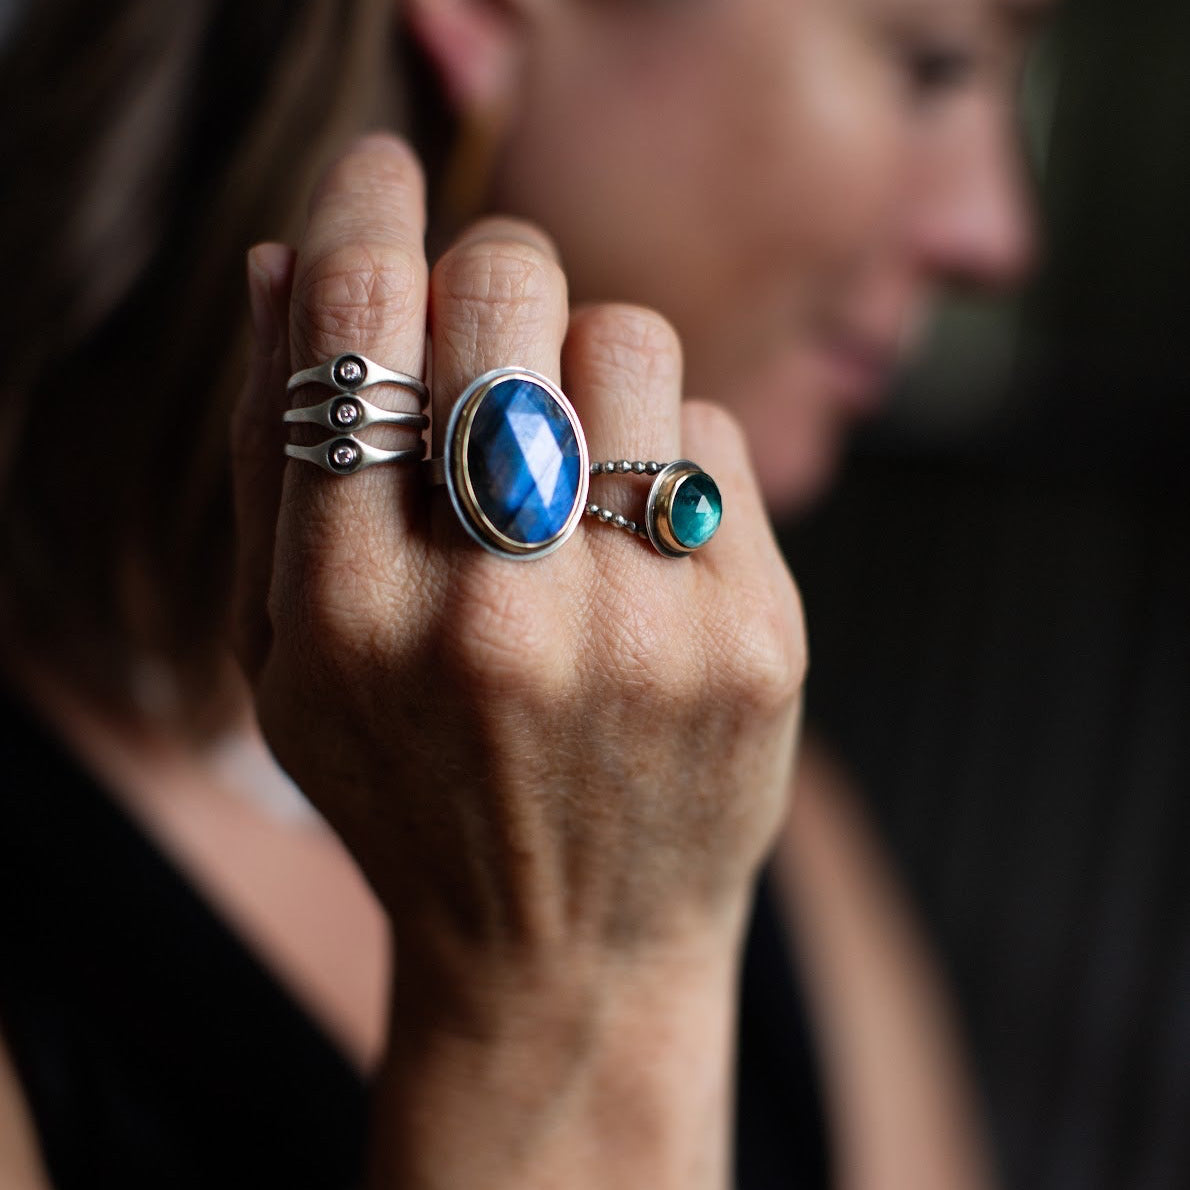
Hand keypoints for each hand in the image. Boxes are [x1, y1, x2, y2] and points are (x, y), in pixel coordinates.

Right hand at [232, 132, 803, 1014]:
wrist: (570, 954)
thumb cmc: (414, 793)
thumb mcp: (289, 660)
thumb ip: (271, 461)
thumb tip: (279, 266)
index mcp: (346, 616)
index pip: (353, 326)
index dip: (362, 208)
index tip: (379, 170)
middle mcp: (495, 616)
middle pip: (508, 292)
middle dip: (492, 274)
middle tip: (493, 324)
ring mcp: (643, 630)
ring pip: (629, 338)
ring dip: (589, 363)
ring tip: (572, 457)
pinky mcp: (756, 638)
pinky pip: (714, 434)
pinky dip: (670, 457)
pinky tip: (642, 543)